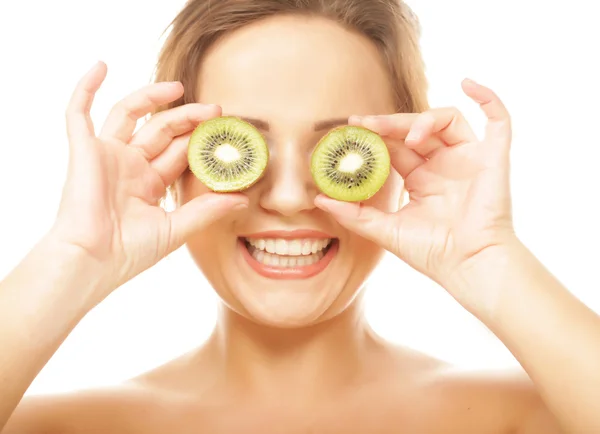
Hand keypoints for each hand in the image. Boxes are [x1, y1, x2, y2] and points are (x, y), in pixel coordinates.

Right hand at [49, 61, 247, 299]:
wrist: (93, 261)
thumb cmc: (130, 252)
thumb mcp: (178, 229)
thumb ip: (208, 211)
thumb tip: (243, 199)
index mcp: (150, 183)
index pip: (179, 151)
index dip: (200, 139)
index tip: (225, 130)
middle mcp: (130, 165)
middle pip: (161, 130)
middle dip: (188, 117)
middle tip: (214, 109)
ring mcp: (107, 155)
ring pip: (130, 114)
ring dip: (152, 96)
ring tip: (178, 87)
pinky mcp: (84, 151)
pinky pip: (78, 113)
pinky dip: (86, 88)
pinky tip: (101, 66)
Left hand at [315, 79, 514, 298]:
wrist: (468, 267)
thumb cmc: (433, 253)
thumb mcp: (385, 230)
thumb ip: (353, 214)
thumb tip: (319, 198)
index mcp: (422, 179)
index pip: (396, 147)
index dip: (375, 136)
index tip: (351, 129)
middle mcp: (444, 165)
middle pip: (416, 129)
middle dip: (390, 123)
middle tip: (365, 122)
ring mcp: (470, 159)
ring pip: (447, 120)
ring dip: (424, 120)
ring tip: (408, 137)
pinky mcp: (494, 157)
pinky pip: (498, 120)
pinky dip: (489, 98)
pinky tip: (468, 83)